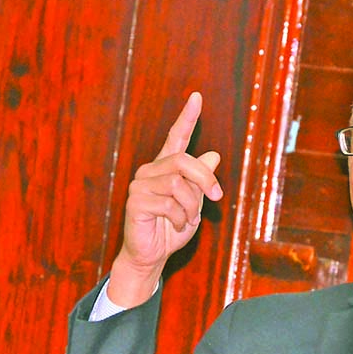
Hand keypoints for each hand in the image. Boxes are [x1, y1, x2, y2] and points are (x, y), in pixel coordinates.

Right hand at [108, 92, 222, 306]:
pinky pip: (169, 204)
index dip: (187, 118)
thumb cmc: (171, 229)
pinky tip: (176, 225)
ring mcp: (140, 185)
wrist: (152, 256)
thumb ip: (200, 181)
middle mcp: (150, 171)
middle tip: (217, 197)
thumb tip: (213, 154)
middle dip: (205, 180)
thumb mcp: (194, 204)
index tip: (197, 97)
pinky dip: (180, 218)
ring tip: (187, 220)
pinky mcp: (135, 202)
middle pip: (184, 161)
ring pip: (178, 184)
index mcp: (165, 168)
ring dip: (191, 206)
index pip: (176, 137)